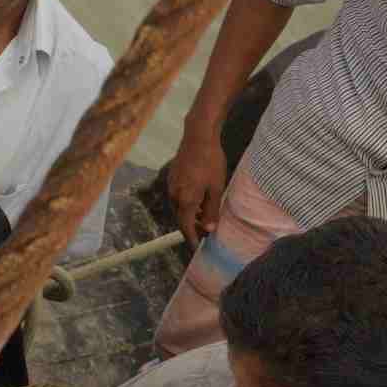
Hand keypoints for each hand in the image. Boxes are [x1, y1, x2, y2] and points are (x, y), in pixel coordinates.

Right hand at [166, 129, 227, 243]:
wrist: (198, 138)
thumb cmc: (211, 163)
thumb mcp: (216, 188)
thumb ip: (212, 210)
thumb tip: (209, 230)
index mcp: (186, 200)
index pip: (186, 227)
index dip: (192, 238)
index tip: (197, 248)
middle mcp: (174, 195)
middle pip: (181, 218)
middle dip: (192, 227)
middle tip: (206, 232)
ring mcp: (171, 186)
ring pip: (179, 207)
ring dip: (190, 214)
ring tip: (205, 216)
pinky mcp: (171, 178)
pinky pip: (177, 196)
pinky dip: (186, 203)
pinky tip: (198, 200)